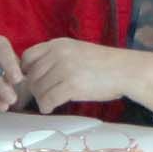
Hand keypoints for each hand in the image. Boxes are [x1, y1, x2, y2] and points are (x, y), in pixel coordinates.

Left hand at [18, 39, 152, 113]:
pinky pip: (47, 100)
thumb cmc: (104, 64)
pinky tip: (51, 108)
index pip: (28, 56)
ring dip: (41, 98)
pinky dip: (46, 106)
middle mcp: (58, 54)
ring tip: (50, 101)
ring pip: (37, 89)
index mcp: (58, 44)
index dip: (26, 70)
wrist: (126, 70)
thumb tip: (36, 74)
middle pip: (31, 75)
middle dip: (34, 88)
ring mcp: (64, 69)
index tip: (34, 80)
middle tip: (43, 95)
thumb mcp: (77, 51)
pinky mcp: (70, 86)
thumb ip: (56, 58)